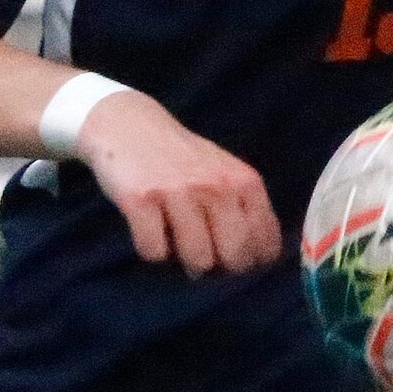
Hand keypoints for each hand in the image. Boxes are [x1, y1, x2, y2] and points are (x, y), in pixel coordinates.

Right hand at [79, 92, 284, 275]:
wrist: (127, 123)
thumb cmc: (181, 158)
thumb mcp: (224, 172)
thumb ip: (245, 208)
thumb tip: (258, 261)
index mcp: (244, 181)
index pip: (265, 243)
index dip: (251, 262)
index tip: (234, 261)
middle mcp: (216, 185)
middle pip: (235, 257)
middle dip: (220, 268)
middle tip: (204, 256)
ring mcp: (178, 192)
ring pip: (198, 260)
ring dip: (184, 261)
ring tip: (174, 240)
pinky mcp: (141, 199)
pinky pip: (155, 252)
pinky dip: (151, 250)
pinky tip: (149, 230)